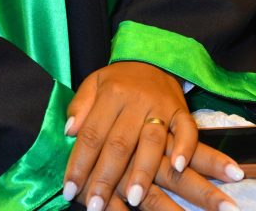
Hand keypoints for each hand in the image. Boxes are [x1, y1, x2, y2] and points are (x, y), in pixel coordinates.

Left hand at [62, 62, 242, 209]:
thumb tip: (69, 131)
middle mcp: (135, 100)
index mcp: (110, 93)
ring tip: (132, 198)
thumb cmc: (119, 80)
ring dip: (142, 172)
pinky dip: (185, 148)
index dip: (79, 163)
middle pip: (119, 143)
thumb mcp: (94, 83)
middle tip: (95, 206)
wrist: (153, 58)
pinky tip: (179, 168)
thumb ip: (80, 106)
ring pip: (151, 141)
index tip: (69, 190)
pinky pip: (187, 130)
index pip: (91, 133)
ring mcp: (161, 106)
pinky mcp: (182, 111)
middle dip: (106, 178)